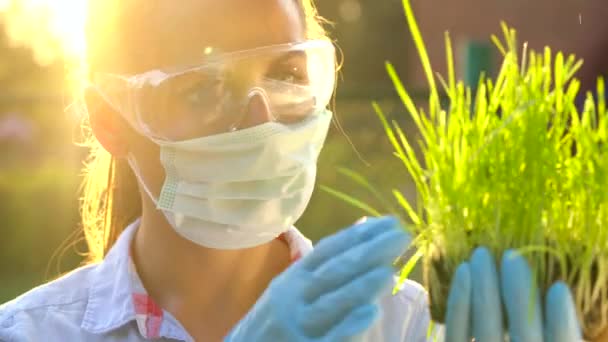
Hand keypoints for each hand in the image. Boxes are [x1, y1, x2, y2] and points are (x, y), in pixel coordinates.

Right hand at [225, 216, 409, 341]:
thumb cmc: (277, 317)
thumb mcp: (295, 285)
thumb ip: (326, 264)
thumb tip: (362, 231)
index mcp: (296, 276)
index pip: (330, 250)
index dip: (359, 236)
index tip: (390, 223)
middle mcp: (295, 295)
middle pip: (333, 271)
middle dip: (367, 252)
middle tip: (401, 237)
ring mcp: (298, 323)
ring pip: (330, 302)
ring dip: (358, 286)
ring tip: (388, 271)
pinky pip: (328, 338)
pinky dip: (347, 326)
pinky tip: (369, 313)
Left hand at [445, 248, 580, 341]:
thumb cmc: (518, 331)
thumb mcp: (540, 330)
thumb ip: (550, 322)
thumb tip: (553, 285)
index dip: (561, 322)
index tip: (559, 287)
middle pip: (524, 336)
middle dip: (520, 293)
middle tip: (512, 256)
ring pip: (487, 329)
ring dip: (485, 287)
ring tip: (482, 254)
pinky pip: (456, 333)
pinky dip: (459, 301)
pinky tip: (463, 269)